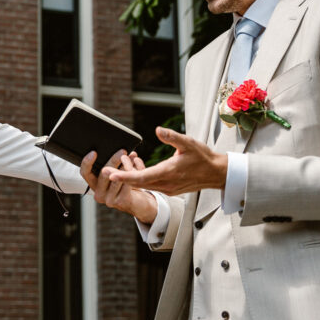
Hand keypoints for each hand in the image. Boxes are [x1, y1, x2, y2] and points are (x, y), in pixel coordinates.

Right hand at [80, 149, 157, 223]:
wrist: (137, 203)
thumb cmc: (125, 185)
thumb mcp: (116, 173)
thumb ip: (113, 164)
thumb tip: (121, 151)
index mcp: (94, 185)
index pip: (85, 173)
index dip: (87, 162)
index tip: (94, 152)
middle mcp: (99, 193)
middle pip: (103, 173)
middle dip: (113, 160)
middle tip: (122, 151)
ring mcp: (108, 200)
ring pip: (116, 178)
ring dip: (126, 166)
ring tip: (132, 157)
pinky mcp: (120, 202)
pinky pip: (126, 184)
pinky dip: (133, 174)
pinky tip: (138, 168)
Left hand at [106, 126, 226, 195]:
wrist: (216, 173)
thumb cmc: (203, 157)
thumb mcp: (188, 143)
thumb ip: (172, 136)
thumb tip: (157, 129)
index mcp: (168, 173)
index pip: (141, 177)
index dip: (124, 176)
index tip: (110, 174)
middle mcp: (166, 184)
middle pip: (138, 183)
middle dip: (120, 177)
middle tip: (103, 170)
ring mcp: (168, 188)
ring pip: (143, 185)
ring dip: (130, 177)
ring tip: (117, 165)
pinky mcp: (169, 189)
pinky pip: (150, 185)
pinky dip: (140, 179)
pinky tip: (134, 168)